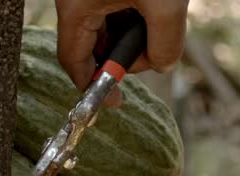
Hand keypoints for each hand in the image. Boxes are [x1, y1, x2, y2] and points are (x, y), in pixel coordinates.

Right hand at [55, 0, 188, 106]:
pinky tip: (156, 5)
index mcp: (76, 7)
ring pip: (109, 28)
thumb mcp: (166, 4)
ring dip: (136, 35)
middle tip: (152, 53)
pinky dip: (138, 17)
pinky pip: (117, 10)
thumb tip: (163, 65)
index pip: (73, 61)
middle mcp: (77, 0)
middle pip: (94, 46)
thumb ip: (165, 44)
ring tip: (161, 17)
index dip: (92, 86)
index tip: (115, 101)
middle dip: (126, 57)